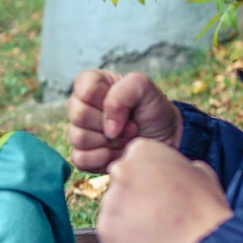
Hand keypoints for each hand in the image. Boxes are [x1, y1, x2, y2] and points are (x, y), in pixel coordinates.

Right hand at [67, 70, 182, 172]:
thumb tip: (108, 128)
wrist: (164, 139)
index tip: (126, 107)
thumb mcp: (144, 88)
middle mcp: (80, 106)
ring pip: (78, 138)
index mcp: (91, 84)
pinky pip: (81, 159)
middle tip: (130, 126)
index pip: (84, 90)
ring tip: (126, 138)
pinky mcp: (81, 155)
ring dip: (109, 142)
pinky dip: (104, 158)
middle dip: (110, 124)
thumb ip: (122, 94)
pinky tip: (117, 153)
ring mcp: (78, 131)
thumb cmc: (153, 110)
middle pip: (78, 115)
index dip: (106, 102)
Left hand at [98, 139, 232, 242]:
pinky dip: (124, 238)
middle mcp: (119, 169)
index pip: (133, 162)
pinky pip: (111, 231)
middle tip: (155, 211)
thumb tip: (179, 170)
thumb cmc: (204, 206)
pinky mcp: (104, 226)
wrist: (202, 240)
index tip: (160, 191)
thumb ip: (179, 165)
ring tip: (154, 228)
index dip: (147, 179)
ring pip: (114, 208)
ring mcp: (110, 198)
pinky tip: (146, 240)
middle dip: (133, 196)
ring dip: (127, 217)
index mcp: (141, 150)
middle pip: (119, 182)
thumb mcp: (199, 171)